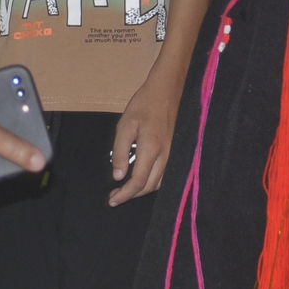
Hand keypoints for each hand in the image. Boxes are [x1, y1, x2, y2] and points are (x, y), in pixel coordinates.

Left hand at [109, 64, 180, 204]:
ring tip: (127, 189)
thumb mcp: (125, 125)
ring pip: (159, 182)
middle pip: (149, 186)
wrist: (167, 89)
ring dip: (143, 189)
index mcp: (151, 149)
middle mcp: (165, 155)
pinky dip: (152, 181)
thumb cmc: (144, 104)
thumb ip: (120, 152)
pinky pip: (165, 174)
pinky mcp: (175, 150)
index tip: (112, 200)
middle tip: (115, 196)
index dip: (125, 194)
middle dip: (132, 195)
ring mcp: (173, 153)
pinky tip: (142, 177)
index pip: (138, 182)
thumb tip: (118, 176)